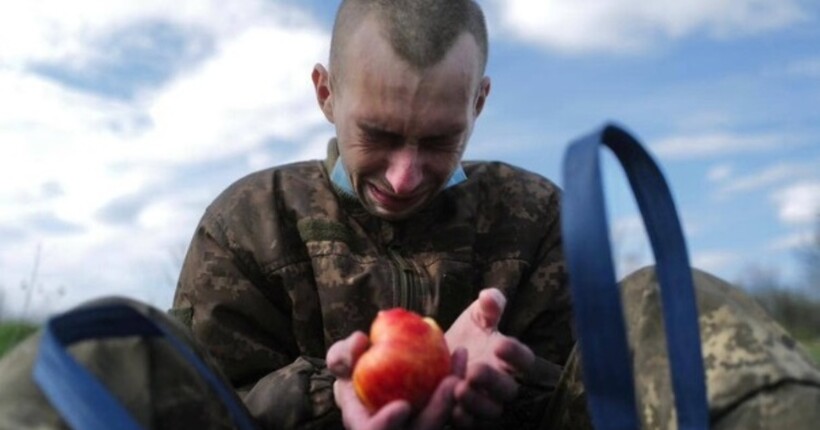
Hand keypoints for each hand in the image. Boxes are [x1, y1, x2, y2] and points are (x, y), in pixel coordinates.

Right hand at [326, 331, 461, 429]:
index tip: (402, 406)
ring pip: (442, 417)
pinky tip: (460, 353)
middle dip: (438, 410)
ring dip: (454, 391)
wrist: (369, 372)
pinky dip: (456, 377)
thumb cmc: (351, 367)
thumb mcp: (341, 358)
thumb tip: (359, 342)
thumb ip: (343, 354)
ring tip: (460, 359)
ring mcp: (420, 423)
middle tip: (451, 381)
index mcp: (367, 426)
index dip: (387, 425)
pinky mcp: (435, 411)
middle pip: (422, 429)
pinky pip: (450, 400)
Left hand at [445, 288, 535, 427]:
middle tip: (475, 369)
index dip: (517, 355)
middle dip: (493, 381)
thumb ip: (487, 307)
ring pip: (491, 411)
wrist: (437, 360)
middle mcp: (501, 385)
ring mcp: (486, 403)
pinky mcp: (468, 418)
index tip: (500, 345)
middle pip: (508, 390)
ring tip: (459, 388)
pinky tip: (449, 406)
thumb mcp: (475, 318)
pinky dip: (461, 418)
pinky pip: (470, 425)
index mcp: (509, 360)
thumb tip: (490, 296)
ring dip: (476, 402)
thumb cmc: (464, 337)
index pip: (525, 360)